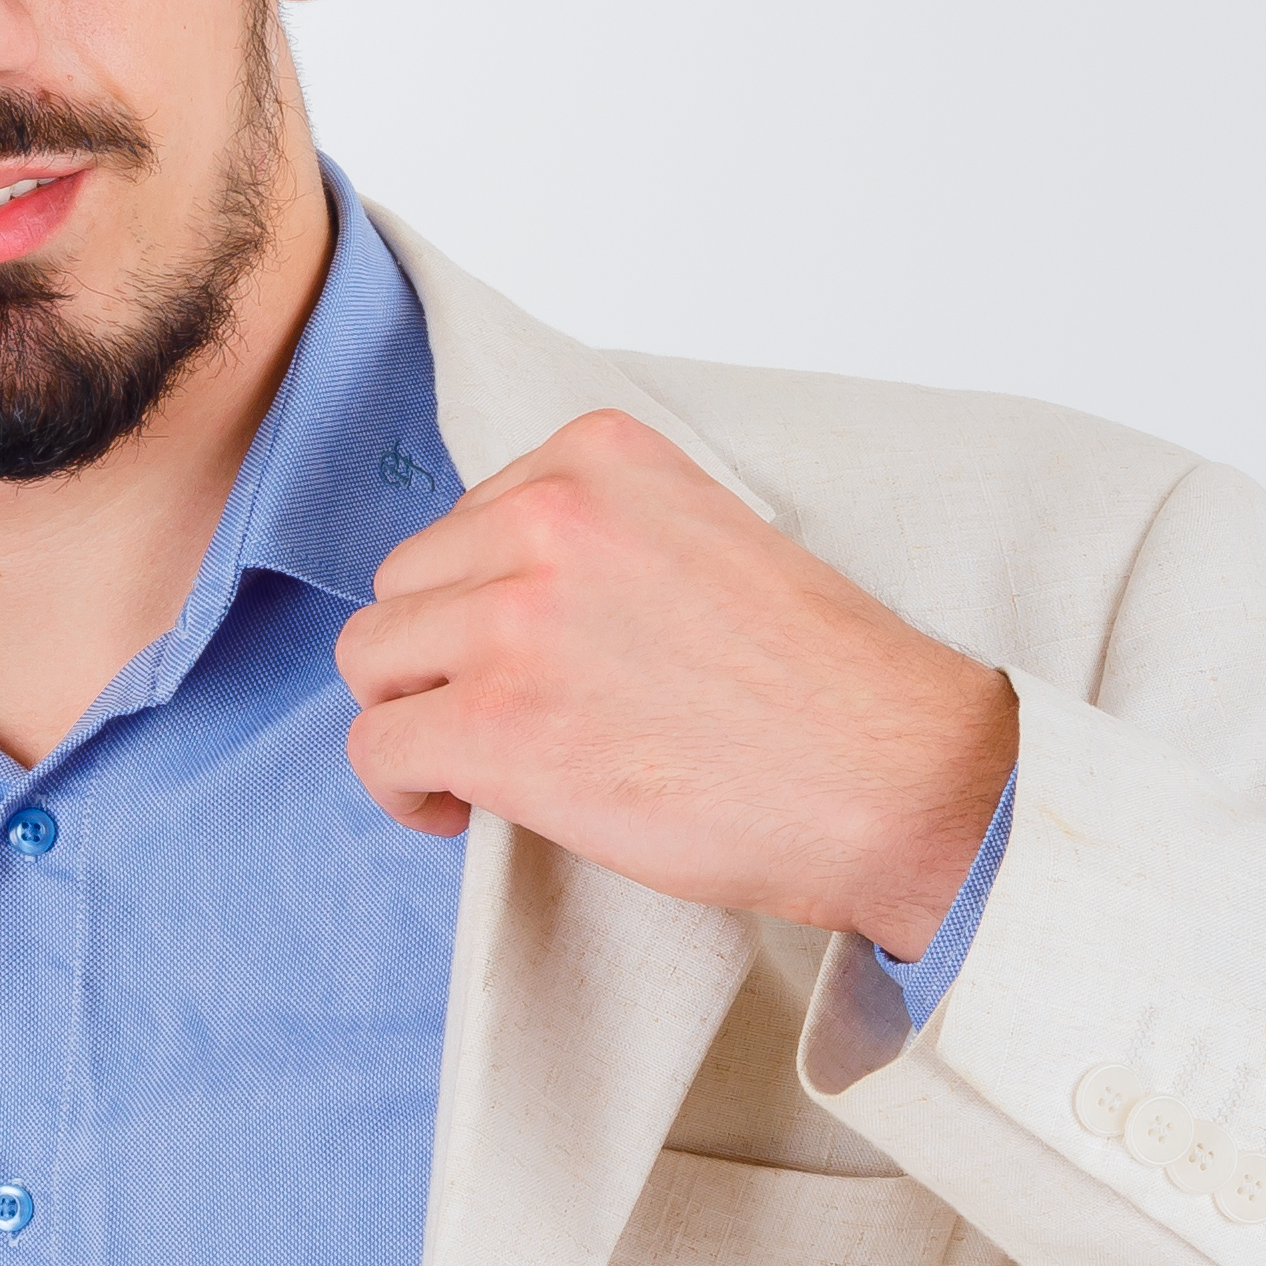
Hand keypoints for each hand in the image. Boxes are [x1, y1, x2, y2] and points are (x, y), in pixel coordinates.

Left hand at [333, 411, 1011, 952]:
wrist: (892, 776)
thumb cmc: (822, 684)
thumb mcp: (704, 539)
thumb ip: (598, 539)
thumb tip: (498, 600)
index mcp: (599, 454)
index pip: (467, 517)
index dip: (482, 601)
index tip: (529, 657)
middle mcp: (546, 516)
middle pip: (405, 583)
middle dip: (438, 657)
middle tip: (501, 719)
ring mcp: (513, 618)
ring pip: (373, 660)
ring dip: (412, 716)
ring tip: (476, 768)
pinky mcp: (494, 725)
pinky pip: (378, 748)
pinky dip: (402, 789)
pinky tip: (459, 811)